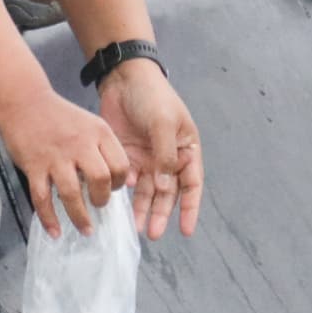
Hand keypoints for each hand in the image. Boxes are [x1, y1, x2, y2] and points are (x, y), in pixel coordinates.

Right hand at [0, 89, 128, 238]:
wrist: (25, 102)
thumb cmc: (60, 116)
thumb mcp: (90, 123)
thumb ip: (101, 148)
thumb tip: (111, 181)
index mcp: (98, 133)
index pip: (120, 164)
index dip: (119, 182)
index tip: (112, 188)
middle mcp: (79, 145)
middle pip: (100, 179)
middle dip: (102, 199)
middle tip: (98, 205)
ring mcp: (55, 157)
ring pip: (71, 193)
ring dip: (80, 216)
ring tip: (86, 228)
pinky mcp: (34, 166)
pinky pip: (42, 198)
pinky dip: (49, 219)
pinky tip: (55, 232)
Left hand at [101, 60, 203, 240]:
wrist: (123, 78)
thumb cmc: (153, 96)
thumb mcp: (163, 123)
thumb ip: (165, 156)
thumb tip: (166, 187)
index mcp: (186, 149)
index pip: (192, 184)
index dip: (190, 208)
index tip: (187, 230)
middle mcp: (168, 158)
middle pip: (168, 193)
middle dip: (162, 213)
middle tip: (153, 234)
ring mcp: (147, 158)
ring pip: (147, 191)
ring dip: (142, 209)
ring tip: (136, 227)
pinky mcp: (126, 156)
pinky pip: (128, 180)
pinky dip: (126, 191)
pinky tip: (120, 197)